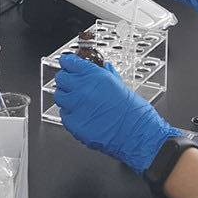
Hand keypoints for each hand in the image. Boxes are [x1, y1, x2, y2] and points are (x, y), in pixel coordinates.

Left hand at [55, 53, 180, 172]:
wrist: (137, 134)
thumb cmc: (134, 112)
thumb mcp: (121, 85)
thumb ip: (106, 75)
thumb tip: (103, 69)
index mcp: (94, 76)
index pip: (70, 63)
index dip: (67, 62)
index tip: (67, 64)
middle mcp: (83, 89)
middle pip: (61, 78)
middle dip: (65, 80)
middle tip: (71, 83)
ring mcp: (76, 106)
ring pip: (59, 96)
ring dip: (65, 97)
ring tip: (76, 101)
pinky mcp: (74, 123)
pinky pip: (64, 115)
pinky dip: (69, 114)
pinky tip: (81, 115)